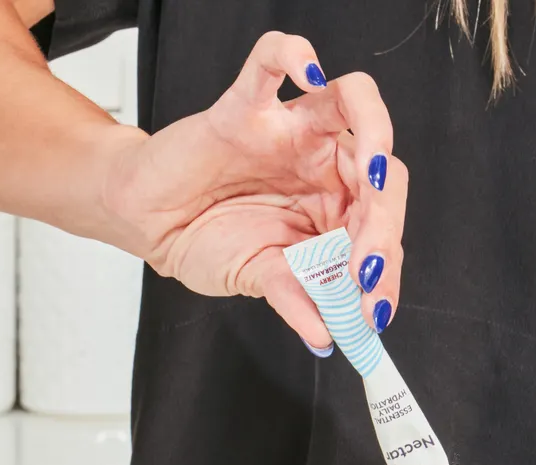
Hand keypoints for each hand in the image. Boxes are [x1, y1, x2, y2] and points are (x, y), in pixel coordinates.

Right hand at [102, 32, 406, 351]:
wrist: (150, 225)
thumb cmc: (207, 242)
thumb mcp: (257, 279)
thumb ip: (295, 298)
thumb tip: (324, 335)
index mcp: (337, 205)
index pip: (383, 222)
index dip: (386, 263)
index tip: (373, 306)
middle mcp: (324, 162)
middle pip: (382, 168)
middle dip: (383, 219)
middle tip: (366, 263)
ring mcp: (290, 130)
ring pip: (353, 100)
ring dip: (375, 134)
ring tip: (371, 173)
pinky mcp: (246, 109)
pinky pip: (272, 63)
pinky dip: (295, 57)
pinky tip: (310, 73)